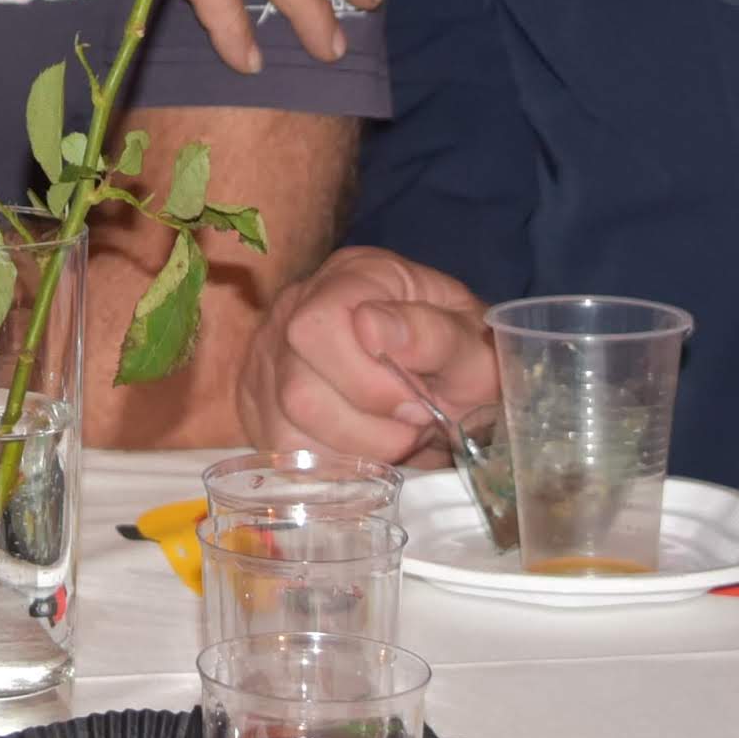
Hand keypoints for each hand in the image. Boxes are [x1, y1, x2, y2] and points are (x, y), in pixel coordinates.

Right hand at [237, 245, 494, 466]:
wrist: (454, 384)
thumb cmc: (461, 359)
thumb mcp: (473, 347)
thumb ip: (435, 334)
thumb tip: (372, 327)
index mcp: (354, 275)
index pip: (319, 326)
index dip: (367, 379)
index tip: (418, 402)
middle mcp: (297, 306)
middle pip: (298, 387)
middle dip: (367, 424)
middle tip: (412, 424)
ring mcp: (273, 356)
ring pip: (289, 426)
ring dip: (357, 447)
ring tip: (396, 435)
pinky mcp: (265, 403)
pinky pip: (286, 452)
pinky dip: (336, 462)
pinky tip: (367, 446)